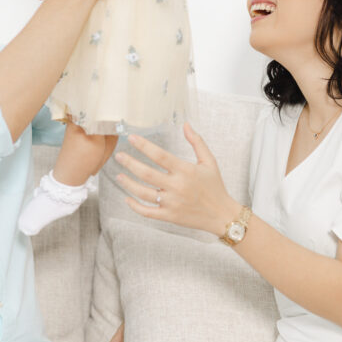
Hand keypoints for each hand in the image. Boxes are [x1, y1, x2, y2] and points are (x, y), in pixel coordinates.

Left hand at [115, 123, 238, 234]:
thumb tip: (186, 125)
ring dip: (128, 184)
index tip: (132, 139)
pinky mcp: (169, 216)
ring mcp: (171, 203)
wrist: (222, 215)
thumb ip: (197, 142)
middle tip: (119, 156)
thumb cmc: (215, 187)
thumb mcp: (209, 161)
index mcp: (186, 171)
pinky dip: (135, 206)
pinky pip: (147, 212)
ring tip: (119, 175)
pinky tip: (127, 198)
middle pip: (147, 173)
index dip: (144, 146)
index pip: (160, 156)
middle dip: (130, 163)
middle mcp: (177, 186)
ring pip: (143, 193)